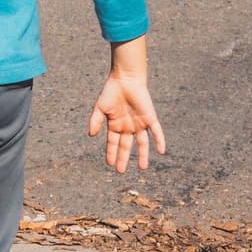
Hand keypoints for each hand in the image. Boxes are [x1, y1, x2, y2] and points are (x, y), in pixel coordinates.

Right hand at [88, 36, 165, 172]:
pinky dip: (159, 141)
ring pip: (142, 143)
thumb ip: (95, 121)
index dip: (111, 153)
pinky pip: (156, 132)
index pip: (113, 143)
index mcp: (115, 125)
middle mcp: (128, 126)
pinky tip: (161, 151)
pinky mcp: (150, 118)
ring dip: (142, 155)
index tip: (109, 164)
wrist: (125, 79)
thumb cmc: (111, 92)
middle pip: (126, 146)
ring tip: (142, 167)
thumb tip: (91, 135)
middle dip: (123, 158)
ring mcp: (140, 123)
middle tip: (120, 171)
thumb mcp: (100, 108)